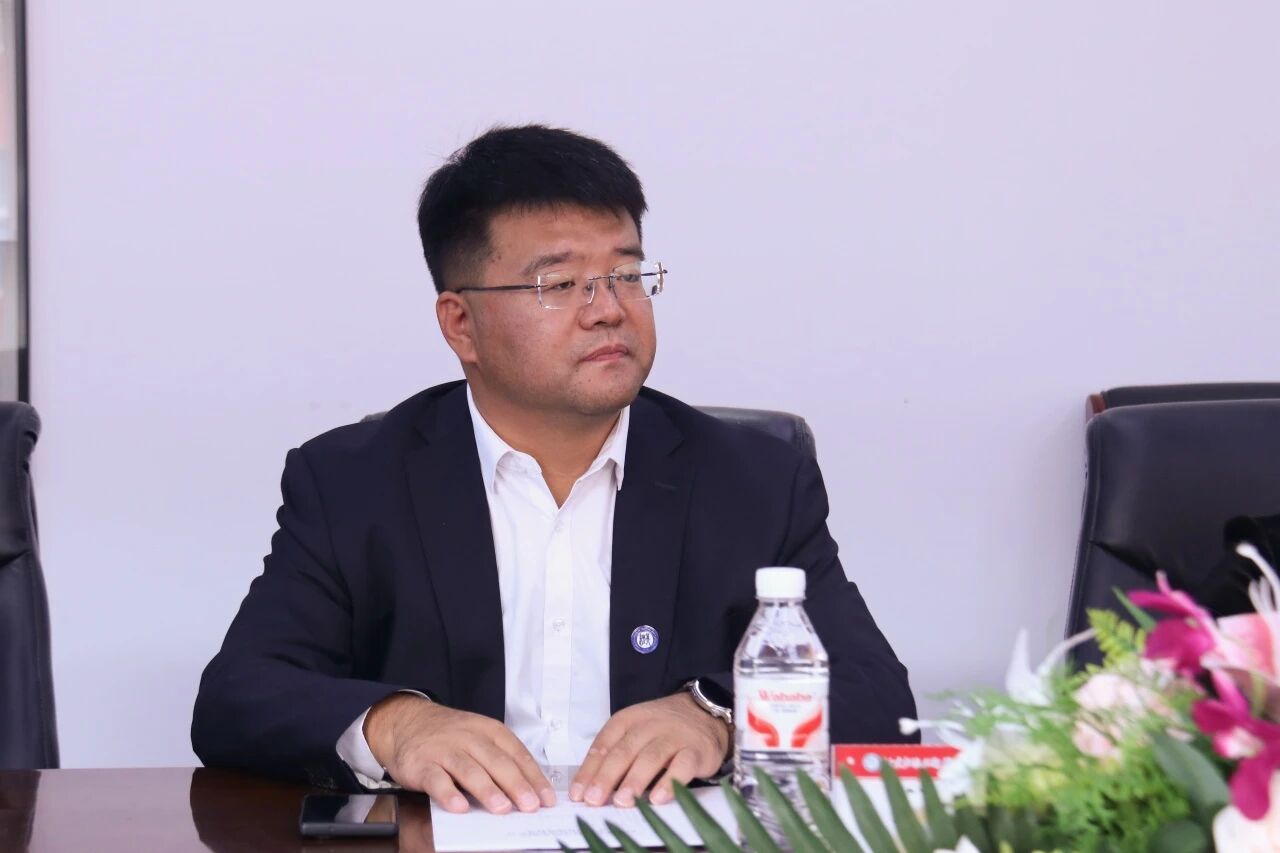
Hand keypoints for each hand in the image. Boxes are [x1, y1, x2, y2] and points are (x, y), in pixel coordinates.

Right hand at [364, 694, 554, 814]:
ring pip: (469, 770)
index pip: (516, 754)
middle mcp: (469, 737)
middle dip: (516, 785)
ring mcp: (444, 750)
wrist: (407, 722)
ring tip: (502, 809)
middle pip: (496, 761)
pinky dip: (448, 794)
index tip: (546, 798)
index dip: (533, 777)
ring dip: (487, 790)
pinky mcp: (422, 764)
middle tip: (530, 805)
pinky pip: (436, 779)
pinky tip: (459, 807)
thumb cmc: (450, 736)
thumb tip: (528, 792)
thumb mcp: (479, 738)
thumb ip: (500, 760)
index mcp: (489, 731)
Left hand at [570, 692, 730, 807]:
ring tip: (621, 801)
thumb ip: (615, 756)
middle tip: (594, 799)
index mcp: (628, 720)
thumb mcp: (635, 733)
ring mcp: (674, 736)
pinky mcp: (696, 750)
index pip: (604, 743)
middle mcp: (649, 725)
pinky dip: (669, 782)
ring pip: (651, 757)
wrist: (704, 714)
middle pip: (624, 750)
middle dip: (606, 777)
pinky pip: (682, 766)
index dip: (589, 769)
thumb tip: (590, 788)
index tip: (578, 793)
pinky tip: (658, 799)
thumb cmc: (662, 729)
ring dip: (634, 781)